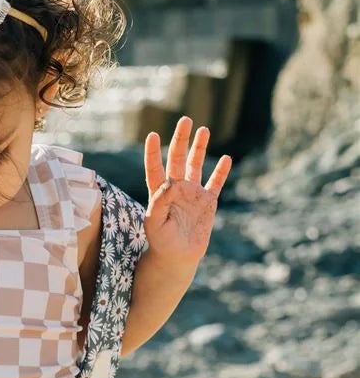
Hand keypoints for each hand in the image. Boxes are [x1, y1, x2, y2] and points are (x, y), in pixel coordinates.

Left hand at [143, 116, 231, 264]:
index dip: (154, 153)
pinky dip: (221, 172)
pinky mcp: (207, 203)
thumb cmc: (161, 242)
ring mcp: (192, 194)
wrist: (177, 257)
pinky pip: (216, 184)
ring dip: (199, 148)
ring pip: (196, 166)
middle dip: (181, 139)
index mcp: (159, 193)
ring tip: (203, 129)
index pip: (155, 168)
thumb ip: (159, 202)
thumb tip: (170, 182)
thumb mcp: (154, 223)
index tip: (153, 135)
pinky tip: (225, 158)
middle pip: (178, 159)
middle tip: (185, 120)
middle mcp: (176, 189)